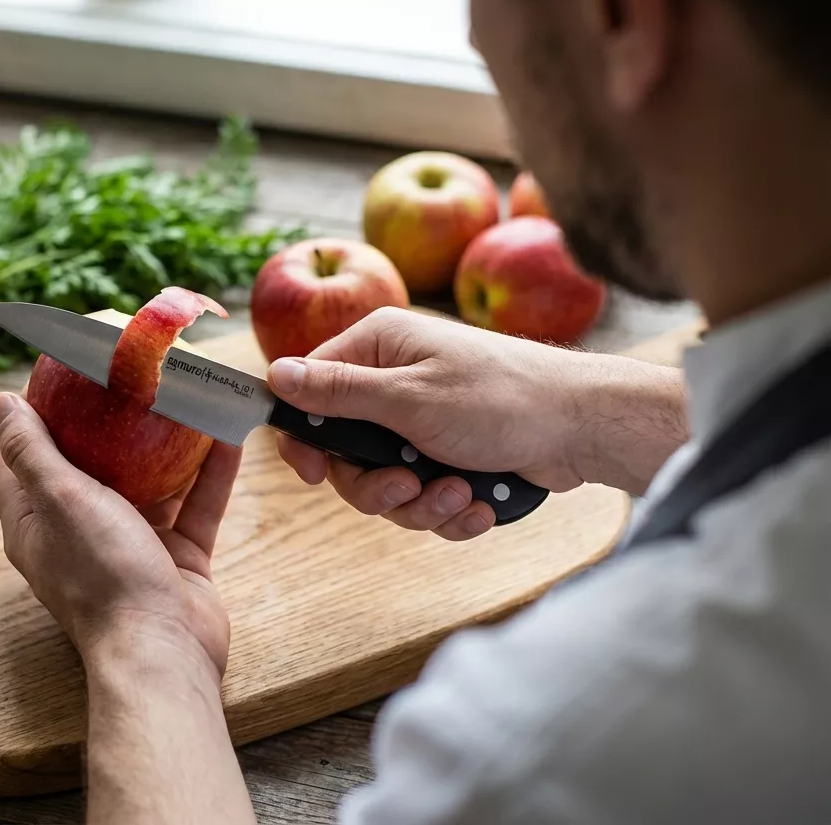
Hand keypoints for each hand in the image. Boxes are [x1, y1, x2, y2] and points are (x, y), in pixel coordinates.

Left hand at [0, 392, 241, 678]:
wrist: (164, 651)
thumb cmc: (103, 577)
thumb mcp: (59, 499)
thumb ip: (31, 451)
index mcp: (36, 524)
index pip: (20, 460)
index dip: (32, 417)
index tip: (56, 376)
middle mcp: (80, 533)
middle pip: (90, 465)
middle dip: (108, 421)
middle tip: (127, 377)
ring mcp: (131, 546)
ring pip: (151, 483)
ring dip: (167, 443)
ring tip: (183, 396)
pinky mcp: (177, 558)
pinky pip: (195, 505)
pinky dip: (211, 473)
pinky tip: (227, 434)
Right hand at [267, 308, 675, 540]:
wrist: (584, 428)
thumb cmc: (500, 399)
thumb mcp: (408, 397)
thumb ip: (337, 392)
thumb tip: (274, 374)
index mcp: (379, 348)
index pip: (310, 391)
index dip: (305, 438)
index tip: (312, 473)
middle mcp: (395, 381)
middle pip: (347, 452)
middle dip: (378, 484)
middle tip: (408, 486)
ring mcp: (424, 421)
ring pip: (386, 483)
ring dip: (421, 502)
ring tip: (460, 495)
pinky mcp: (451, 455)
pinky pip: (425, 497)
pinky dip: (450, 510)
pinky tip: (479, 504)